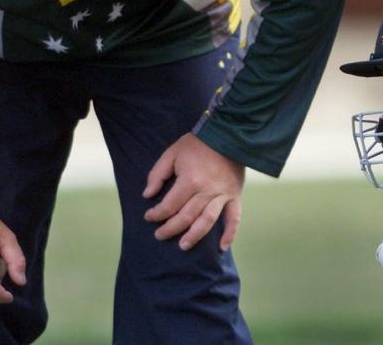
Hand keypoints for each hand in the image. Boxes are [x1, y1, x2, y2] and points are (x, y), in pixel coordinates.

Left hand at [143, 133, 244, 251]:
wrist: (227, 135)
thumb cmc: (197, 144)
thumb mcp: (172, 153)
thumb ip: (157, 174)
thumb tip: (148, 195)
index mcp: (190, 180)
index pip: (169, 205)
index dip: (156, 214)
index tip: (149, 217)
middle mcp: (206, 191)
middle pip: (186, 217)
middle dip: (170, 228)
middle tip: (159, 235)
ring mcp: (222, 195)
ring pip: (207, 221)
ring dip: (194, 236)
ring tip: (183, 246)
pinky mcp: (235, 196)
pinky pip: (234, 218)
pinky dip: (230, 234)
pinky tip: (222, 248)